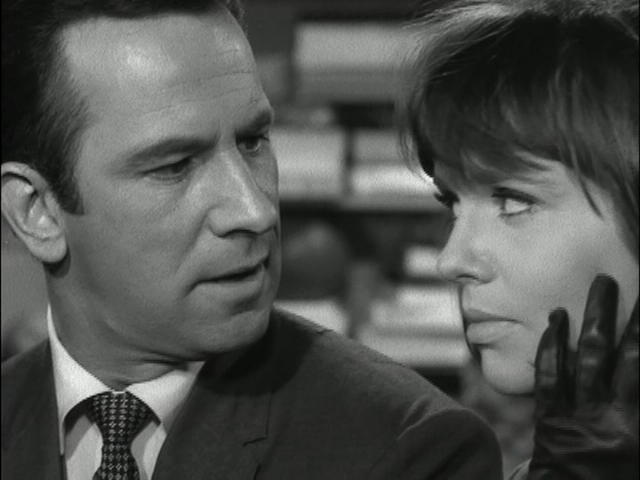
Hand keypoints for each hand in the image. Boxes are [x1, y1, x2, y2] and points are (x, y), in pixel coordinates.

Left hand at [527, 275, 638, 479]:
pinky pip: (548, 377)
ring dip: (591, 319)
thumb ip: (638, 405)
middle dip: (625, 316)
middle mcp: (609, 416)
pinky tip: (555, 320)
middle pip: (620, 355)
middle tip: (620, 280)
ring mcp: (576, 415)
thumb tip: (635, 365)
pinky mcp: (548, 420)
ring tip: (600, 286)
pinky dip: (551, 346)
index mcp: (637, 428)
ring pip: (584, 357)